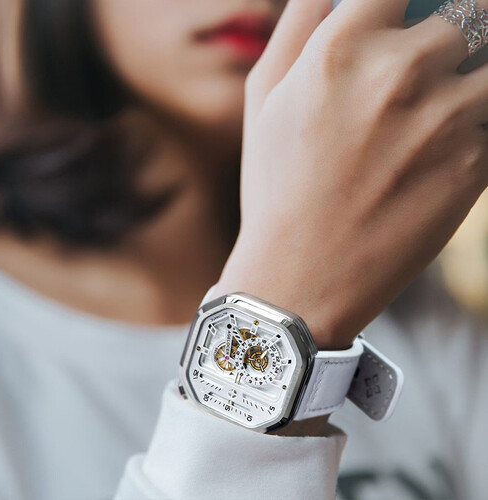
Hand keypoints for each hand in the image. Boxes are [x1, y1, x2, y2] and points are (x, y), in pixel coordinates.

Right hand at [213, 0, 487, 348]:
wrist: (301, 274)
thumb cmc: (275, 187)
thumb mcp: (264, 98)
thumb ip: (299, 24)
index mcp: (341, 49)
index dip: (414, 3)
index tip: (416, 18)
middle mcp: (398, 73)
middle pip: (468, 13)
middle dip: (454, 36)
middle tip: (427, 71)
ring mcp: (444, 120)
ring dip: (472, 79)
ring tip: (432, 114)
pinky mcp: (473, 166)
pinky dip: (473, 127)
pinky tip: (431, 156)